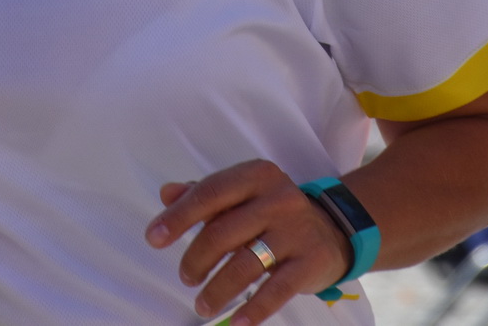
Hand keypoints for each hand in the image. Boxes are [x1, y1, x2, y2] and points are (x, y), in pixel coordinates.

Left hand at [146, 160, 353, 325]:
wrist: (334, 228)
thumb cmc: (273, 211)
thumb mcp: (243, 194)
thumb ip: (205, 194)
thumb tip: (166, 193)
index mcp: (257, 175)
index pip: (211, 193)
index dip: (179, 216)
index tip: (154, 238)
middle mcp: (278, 198)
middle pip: (223, 232)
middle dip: (196, 259)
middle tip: (186, 276)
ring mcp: (296, 231)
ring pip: (246, 264)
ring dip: (217, 290)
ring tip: (202, 304)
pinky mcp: (311, 261)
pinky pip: (277, 290)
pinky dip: (254, 309)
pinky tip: (237, 322)